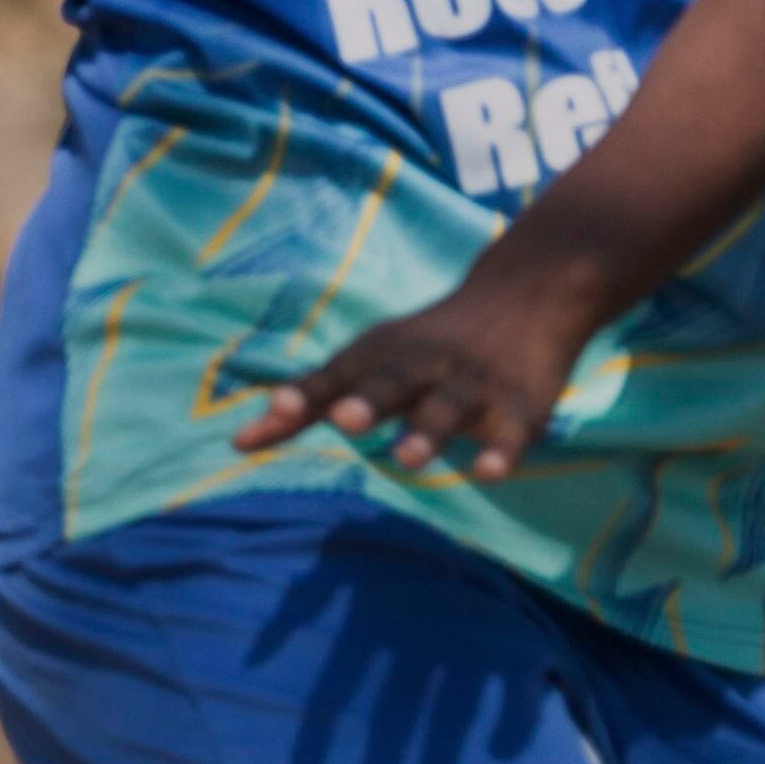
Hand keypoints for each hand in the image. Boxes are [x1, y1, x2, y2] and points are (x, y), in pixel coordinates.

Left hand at [236, 257, 604, 478]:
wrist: (527, 292)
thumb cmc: (427, 340)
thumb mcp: (371, 359)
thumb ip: (311, 401)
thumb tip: (237, 442)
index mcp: (381, 354)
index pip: (334, 379)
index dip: (303, 398)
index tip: (269, 416)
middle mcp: (423, 366)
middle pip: (391, 383)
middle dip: (368, 402)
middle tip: (344, 421)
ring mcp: (471, 386)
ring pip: (446, 409)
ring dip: (426, 431)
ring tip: (406, 458)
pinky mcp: (519, 408)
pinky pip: (511, 433)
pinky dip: (500, 451)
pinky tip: (489, 471)